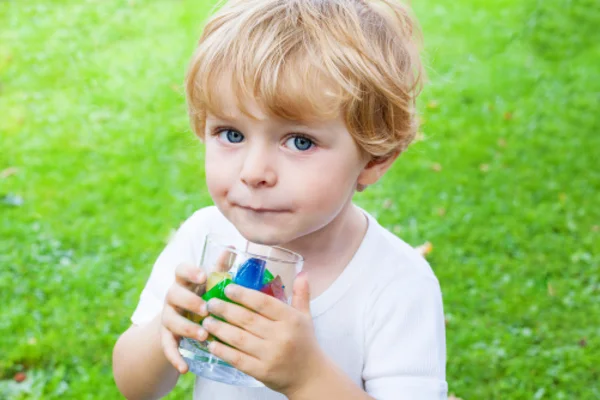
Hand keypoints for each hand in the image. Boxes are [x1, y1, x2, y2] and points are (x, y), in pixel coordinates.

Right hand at [160, 262, 209, 373]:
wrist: (180, 323)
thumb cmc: (201, 297)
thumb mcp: (209, 284)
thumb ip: (219, 269)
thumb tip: (231, 248)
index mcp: (184, 281)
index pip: (180, 270)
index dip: (190, 271)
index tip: (202, 276)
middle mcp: (173, 297)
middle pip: (174, 294)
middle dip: (189, 301)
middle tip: (205, 309)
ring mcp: (167, 317)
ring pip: (170, 320)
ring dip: (186, 328)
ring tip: (203, 335)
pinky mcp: (165, 337)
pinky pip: (167, 347)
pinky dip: (174, 357)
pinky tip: (184, 367)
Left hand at [201, 272, 325, 394]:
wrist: (311, 377)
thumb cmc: (305, 343)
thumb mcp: (306, 317)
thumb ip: (301, 295)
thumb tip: (303, 272)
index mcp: (291, 320)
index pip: (264, 303)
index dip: (244, 295)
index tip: (228, 288)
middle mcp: (281, 336)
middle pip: (248, 319)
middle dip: (225, 310)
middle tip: (210, 303)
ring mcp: (271, 355)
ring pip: (239, 339)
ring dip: (219, 329)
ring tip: (206, 321)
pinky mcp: (262, 372)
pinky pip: (238, 359)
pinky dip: (223, 351)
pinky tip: (211, 344)